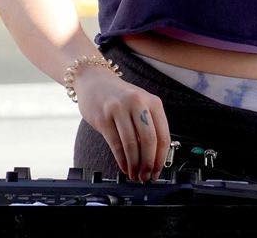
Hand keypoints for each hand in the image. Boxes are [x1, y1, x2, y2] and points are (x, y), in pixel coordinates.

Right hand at [73, 67, 170, 181]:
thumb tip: (154, 157)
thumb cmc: (119, 96)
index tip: (158, 170)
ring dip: (134, 165)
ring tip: (135, 175)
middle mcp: (138, 103)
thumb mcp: (140, 104)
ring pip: (132, 144)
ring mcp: (119, 109)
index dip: (161, 157)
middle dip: (148, 163)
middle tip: (146, 176)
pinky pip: (115, 144)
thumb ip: (149, 125)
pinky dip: (122, 160)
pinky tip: (124, 167)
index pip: (163, 134)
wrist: (93, 80)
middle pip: (149, 140)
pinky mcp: (103, 117)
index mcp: (153, 102)